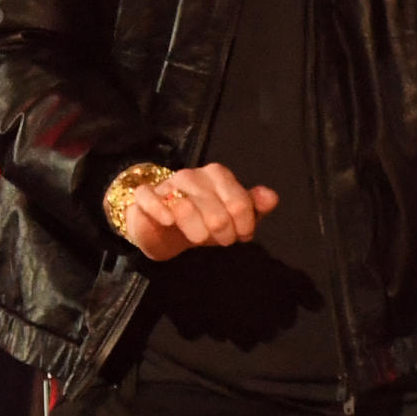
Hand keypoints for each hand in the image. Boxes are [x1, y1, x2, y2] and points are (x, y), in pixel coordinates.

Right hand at [123, 162, 278, 261]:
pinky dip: (159, 210)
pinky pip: (149, 198)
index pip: (239, 202)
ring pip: (184, 204)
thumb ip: (254, 207)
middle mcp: (193, 175)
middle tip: (220, 240)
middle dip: (220, 231)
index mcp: (218, 175)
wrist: (165, 229)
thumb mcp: (232, 218)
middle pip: (214, 208)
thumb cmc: (203, 221)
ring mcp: (167, 184)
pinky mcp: (145, 196)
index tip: (241, 235)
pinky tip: (169, 222)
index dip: (244, 225)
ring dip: (195, 229)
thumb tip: (272, 197)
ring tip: (198, 238)